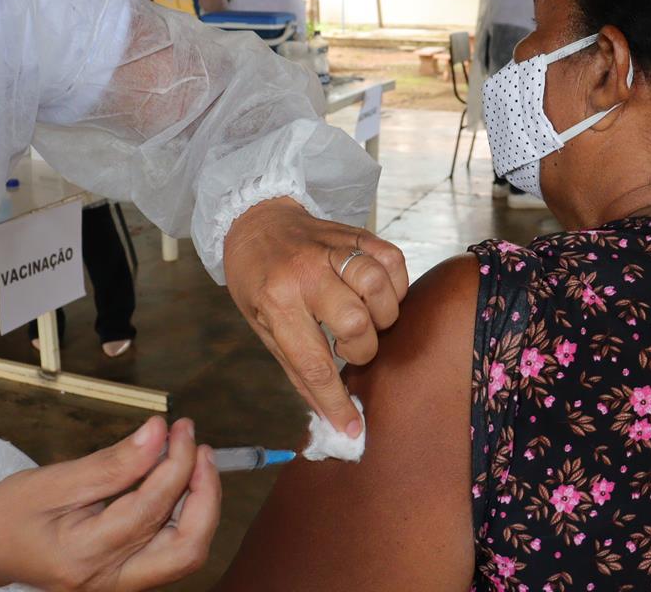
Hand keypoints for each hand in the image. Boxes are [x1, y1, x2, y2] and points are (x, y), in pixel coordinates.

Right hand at [0, 417, 219, 590]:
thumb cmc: (9, 513)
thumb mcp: (54, 480)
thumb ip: (111, 462)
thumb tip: (158, 432)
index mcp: (86, 556)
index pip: (149, 507)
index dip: (173, 461)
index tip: (174, 426)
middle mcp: (110, 582)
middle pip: (186, 547)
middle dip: (204, 494)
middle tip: (200, 448)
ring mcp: (120, 587)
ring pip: (185, 554)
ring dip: (200, 506)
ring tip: (195, 460)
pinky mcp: (125, 581)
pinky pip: (170, 552)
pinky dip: (183, 516)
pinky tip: (178, 483)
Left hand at [223, 197, 408, 435]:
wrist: (256, 220)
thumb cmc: (257, 281)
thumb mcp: (262, 328)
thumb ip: (300, 371)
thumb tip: (333, 418)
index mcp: (275, 301)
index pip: (313, 363)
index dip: (336, 402)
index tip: (353, 429)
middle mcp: (305, 273)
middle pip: (355, 322)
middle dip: (361, 348)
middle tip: (348, 346)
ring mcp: (332, 248)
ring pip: (378, 286)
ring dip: (381, 315)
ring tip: (366, 319)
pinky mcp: (355, 233)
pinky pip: (392, 260)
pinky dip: (394, 285)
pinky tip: (378, 295)